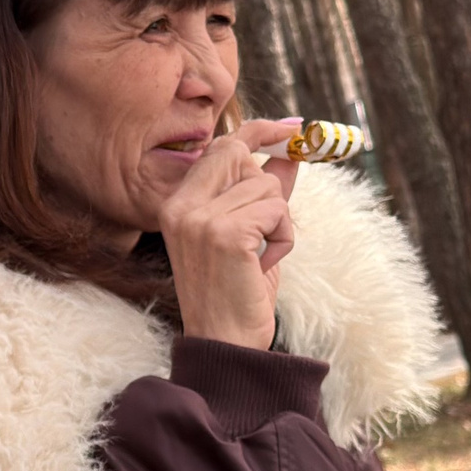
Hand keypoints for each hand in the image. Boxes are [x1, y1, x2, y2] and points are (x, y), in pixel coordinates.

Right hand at [160, 118, 301, 349]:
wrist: (226, 343)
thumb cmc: (237, 291)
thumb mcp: (250, 234)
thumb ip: (264, 192)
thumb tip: (290, 154)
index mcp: (177, 204)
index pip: (220, 147)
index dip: (258, 130)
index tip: (293, 128)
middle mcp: (182, 207)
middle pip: (242, 157)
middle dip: (268, 189)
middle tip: (270, 227)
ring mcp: (200, 220)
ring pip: (266, 187)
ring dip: (279, 222)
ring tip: (261, 257)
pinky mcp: (226, 234)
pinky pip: (277, 212)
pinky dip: (283, 238)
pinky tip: (264, 265)